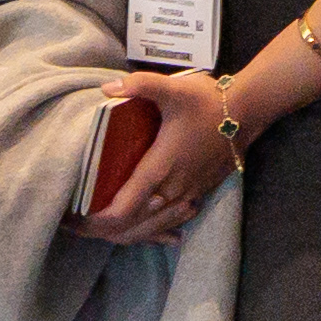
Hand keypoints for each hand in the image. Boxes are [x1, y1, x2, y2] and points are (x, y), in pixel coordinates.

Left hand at [80, 68, 243, 244]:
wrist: (248, 112)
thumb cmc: (207, 102)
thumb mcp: (173, 88)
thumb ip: (140, 85)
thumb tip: (107, 89)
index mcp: (160, 169)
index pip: (121, 211)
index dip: (94, 222)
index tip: (72, 219)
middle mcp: (172, 191)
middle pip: (131, 228)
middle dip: (101, 232)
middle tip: (76, 226)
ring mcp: (188, 196)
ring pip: (151, 230)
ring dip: (125, 234)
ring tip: (99, 229)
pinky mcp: (199, 195)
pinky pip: (169, 224)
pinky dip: (151, 232)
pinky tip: (145, 231)